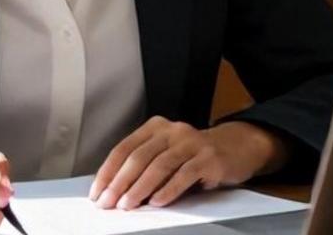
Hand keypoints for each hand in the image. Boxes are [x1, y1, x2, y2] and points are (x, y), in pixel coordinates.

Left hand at [89, 117, 287, 210]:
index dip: (108, 171)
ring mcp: (191, 142)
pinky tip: (157, 201)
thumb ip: (145, 167)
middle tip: (108, 202)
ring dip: (140, 188)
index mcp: (155, 127)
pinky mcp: (208, 158)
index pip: (124, 148)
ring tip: (128, 205)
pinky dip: (168, 189)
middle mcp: (172, 130)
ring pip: (159, 165)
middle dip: (120, 183)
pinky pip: (184, 174)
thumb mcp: (167, 154)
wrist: (235, 147)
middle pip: (139, 157)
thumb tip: (115, 192)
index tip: (97, 192)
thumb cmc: (194, 155)